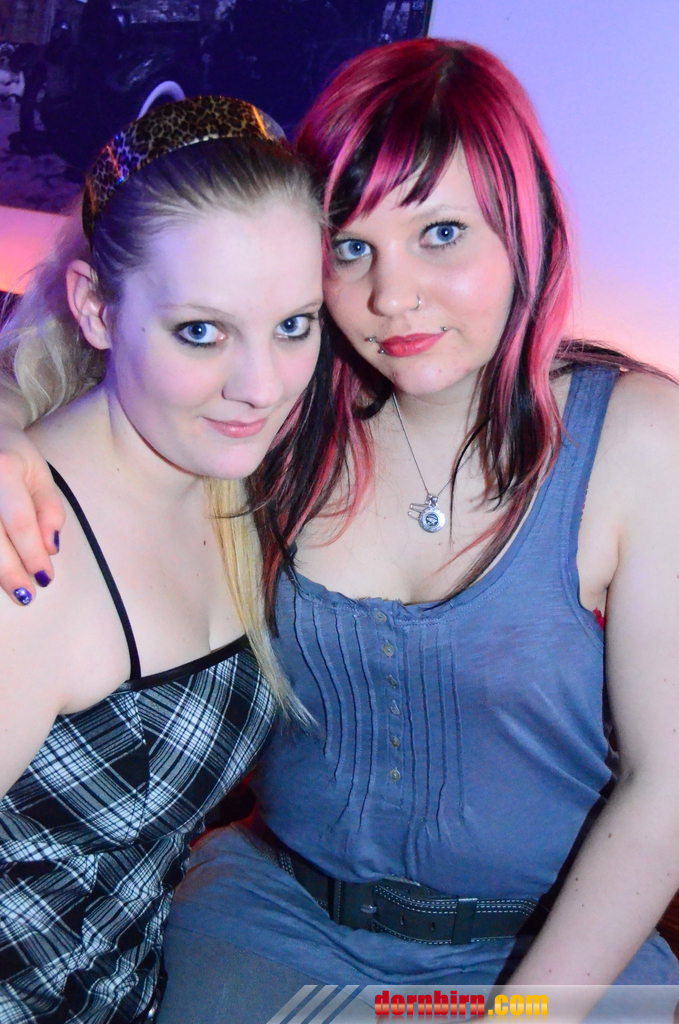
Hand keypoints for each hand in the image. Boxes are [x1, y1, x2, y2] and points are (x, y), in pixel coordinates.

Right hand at [0, 422, 63, 603]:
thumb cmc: (15, 455)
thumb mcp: (40, 475)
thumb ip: (50, 511)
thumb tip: (50, 548)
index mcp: (4, 470)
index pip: (20, 523)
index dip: (32, 554)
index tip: (45, 578)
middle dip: (9, 572)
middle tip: (26, 595)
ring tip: (11, 590)